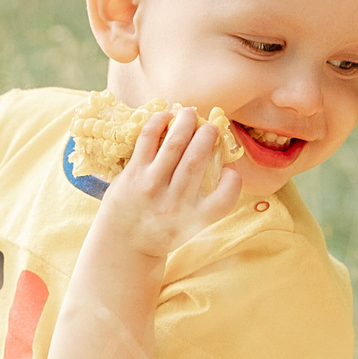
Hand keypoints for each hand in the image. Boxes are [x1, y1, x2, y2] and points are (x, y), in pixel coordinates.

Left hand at [95, 107, 244, 259]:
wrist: (123, 245)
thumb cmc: (163, 231)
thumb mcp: (190, 225)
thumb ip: (208, 201)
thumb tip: (223, 163)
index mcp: (194, 219)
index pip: (224, 198)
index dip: (234, 180)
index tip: (229, 169)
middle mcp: (174, 203)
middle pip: (197, 160)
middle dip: (208, 135)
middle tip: (211, 126)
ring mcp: (151, 186)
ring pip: (174, 145)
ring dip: (186, 123)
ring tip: (190, 113)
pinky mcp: (132, 174)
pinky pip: (148, 139)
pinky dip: (159, 122)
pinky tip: (166, 116)